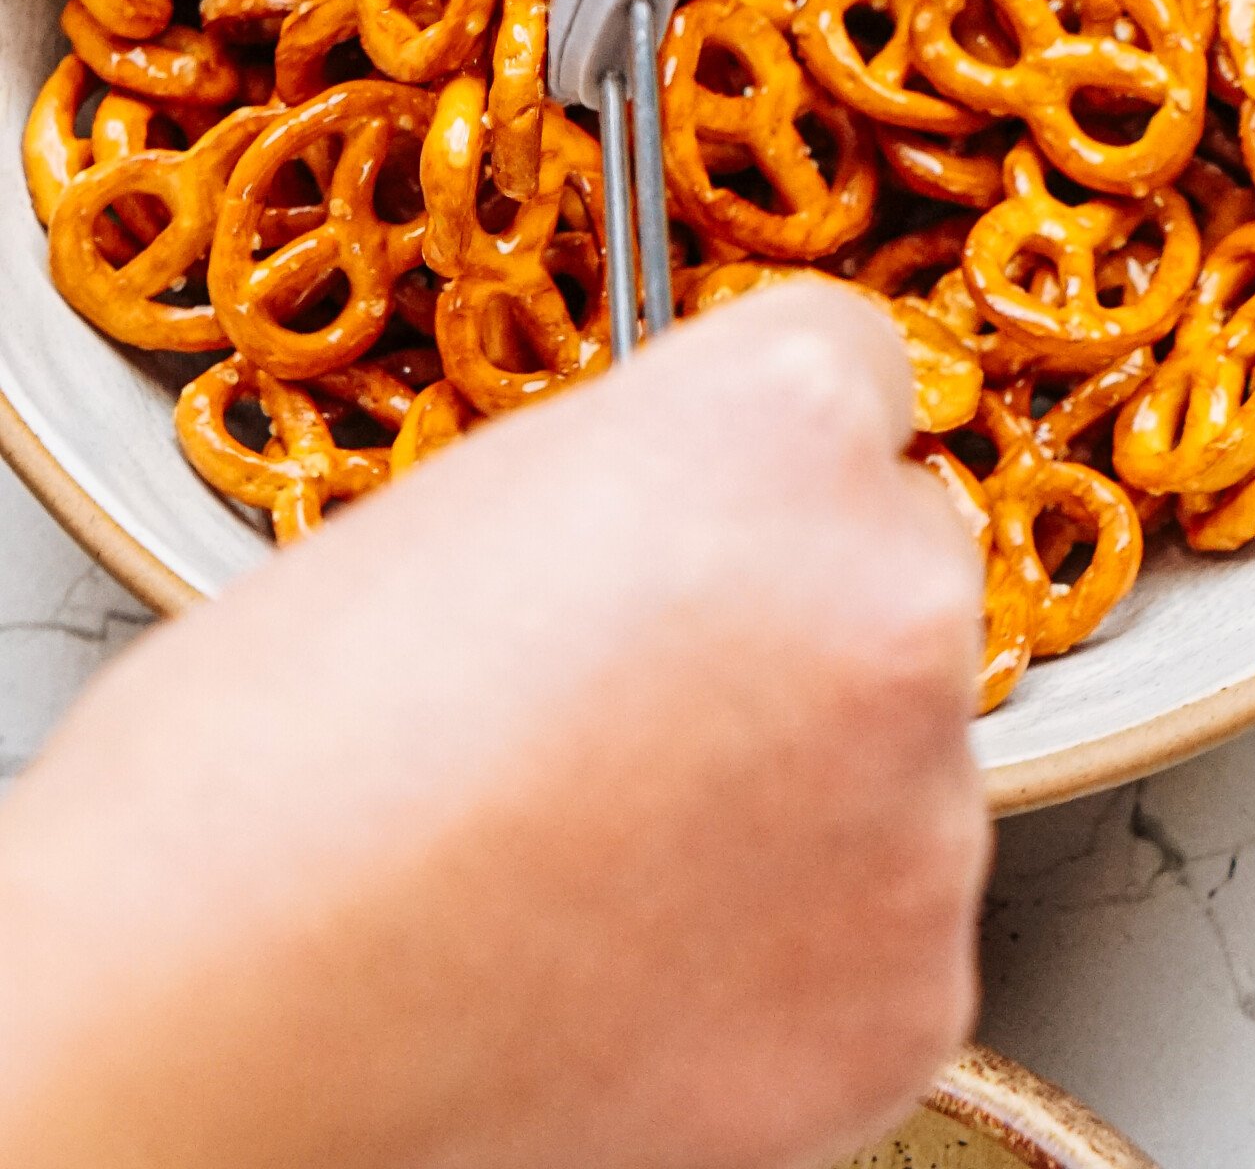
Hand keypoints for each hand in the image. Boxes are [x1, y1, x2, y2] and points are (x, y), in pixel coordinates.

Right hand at [0, 284, 988, 1168]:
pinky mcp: (913, 991)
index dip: (758, 449)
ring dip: (797, 791)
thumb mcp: (478, 500)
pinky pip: (882, 933)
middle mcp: (894, 592)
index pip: (855, 370)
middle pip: (894, 562)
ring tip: (603, 851)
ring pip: (899, 758)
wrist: (216, 998)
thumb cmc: (279, 749)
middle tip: (638, 704)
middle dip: (797, 620)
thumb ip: (654, 484)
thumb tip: (704, 539)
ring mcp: (924, 807)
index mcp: (786, 420)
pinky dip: (789, 953)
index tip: (713, 509)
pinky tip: (634, 959)